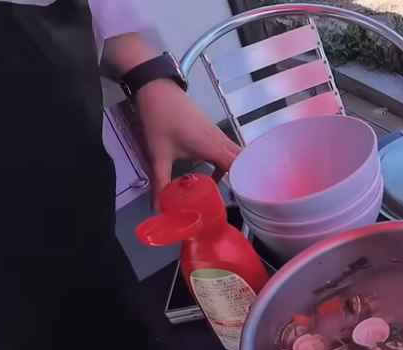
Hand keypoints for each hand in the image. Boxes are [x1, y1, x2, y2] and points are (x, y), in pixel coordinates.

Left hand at [134, 80, 240, 204]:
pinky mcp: (212, 130)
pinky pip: (229, 149)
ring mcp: (218, 133)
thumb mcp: (158, 154)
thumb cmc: (160, 120)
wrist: (156, 88)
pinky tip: (219, 173)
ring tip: (234, 190)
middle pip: (243, 161)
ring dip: (238, 170)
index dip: (245, 184)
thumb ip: (160, 182)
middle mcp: (220, 140)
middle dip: (245, 179)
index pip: (239, 167)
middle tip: (243, 199)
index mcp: (211, 147)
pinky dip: (230, 161)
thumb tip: (158, 208)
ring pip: (237, 154)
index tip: (246, 200)